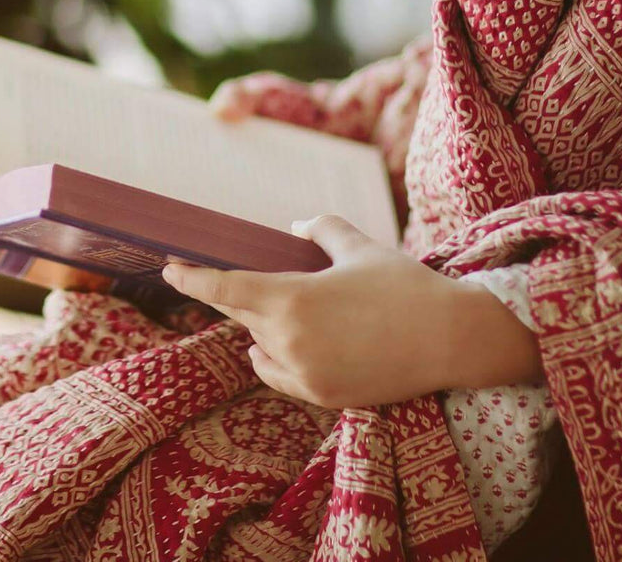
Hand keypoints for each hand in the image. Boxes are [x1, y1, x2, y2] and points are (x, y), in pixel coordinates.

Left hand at [161, 215, 542, 408]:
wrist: (451, 339)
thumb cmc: (405, 286)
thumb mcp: (360, 247)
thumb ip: (321, 229)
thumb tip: (295, 225)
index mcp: (290, 298)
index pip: (223, 289)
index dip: (192, 279)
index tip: (169, 267)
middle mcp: (288, 340)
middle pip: (242, 317)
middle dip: (237, 298)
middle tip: (230, 279)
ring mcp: (303, 374)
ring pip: (260, 347)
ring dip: (263, 329)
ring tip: (286, 309)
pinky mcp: (321, 396)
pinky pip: (280, 374)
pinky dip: (275, 357)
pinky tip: (282, 345)